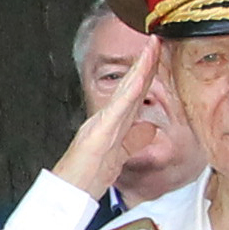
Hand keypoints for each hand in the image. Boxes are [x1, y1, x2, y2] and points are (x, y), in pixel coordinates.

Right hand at [52, 33, 164, 200]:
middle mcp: (109, 117)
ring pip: (126, 90)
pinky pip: (118, 109)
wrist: (69, 191)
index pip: (136, 91)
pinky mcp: (99, 132)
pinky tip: (139, 78)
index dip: (148, 71)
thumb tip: (148, 128)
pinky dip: (129, 92)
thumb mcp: (119, 155)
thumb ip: (133, 140)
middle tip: (157, 39)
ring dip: (140, 67)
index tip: (159, 51)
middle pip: (133, 84)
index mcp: (115, 122)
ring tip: (152, 46)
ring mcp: (104, 122)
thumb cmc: (88, 176)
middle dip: (146, 61)